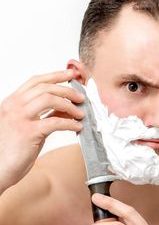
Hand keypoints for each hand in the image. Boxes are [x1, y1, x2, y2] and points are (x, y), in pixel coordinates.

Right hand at [0, 70, 83, 191]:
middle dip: (67, 90)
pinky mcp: (28, 133)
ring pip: (49, 99)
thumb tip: (66, 109)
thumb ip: (44, 115)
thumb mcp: (27, 126)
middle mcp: (14, 106)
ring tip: (80, 113)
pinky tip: (77, 127)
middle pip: (45, 88)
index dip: (55, 75)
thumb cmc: (11, 150)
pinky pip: (55, 122)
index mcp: (12, 102)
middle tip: (81, 97)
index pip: (35, 81)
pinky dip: (69, 123)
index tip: (70, 75)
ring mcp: (20, 118)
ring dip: (69, 105)